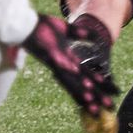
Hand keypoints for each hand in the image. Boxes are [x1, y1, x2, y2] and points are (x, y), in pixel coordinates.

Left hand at [22, 14, 119, 132]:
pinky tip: (77, 74)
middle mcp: (62, 65)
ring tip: (93, 100)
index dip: (98, 86)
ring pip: (72, 79)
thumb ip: (80, 34)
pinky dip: (68, 70)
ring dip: (82, 89)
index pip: (86, 76)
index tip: (109, 96)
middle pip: (82, 83)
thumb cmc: (42, 27)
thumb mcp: (65, 30)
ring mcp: (55, 61)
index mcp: (66, 61)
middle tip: (109, 107)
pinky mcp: (48, 54)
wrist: (23, 24)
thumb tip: (94, 37)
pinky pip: (59, 64)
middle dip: (95, 96)